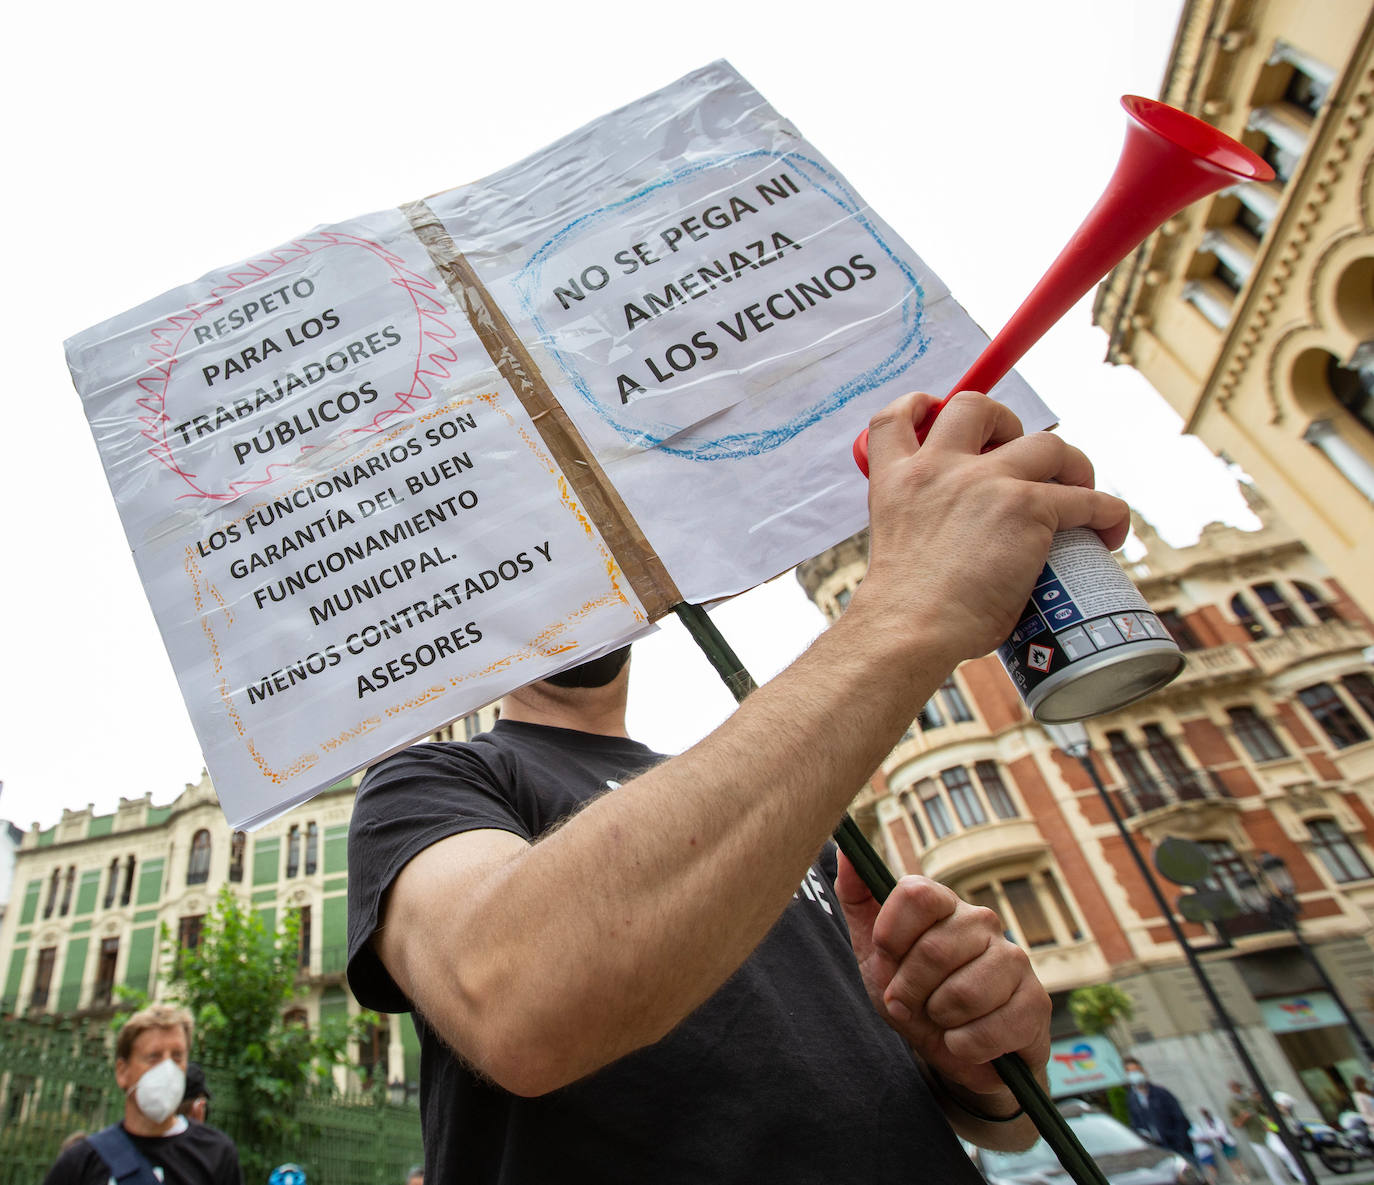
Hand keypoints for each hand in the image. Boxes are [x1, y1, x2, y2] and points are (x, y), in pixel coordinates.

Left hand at [836, 855, 1050, 1105]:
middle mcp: (981, 921)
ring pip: (963, 993)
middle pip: (934, 950)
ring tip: (942, 1020)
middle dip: (909, 990)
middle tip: (908, 1003)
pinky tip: (965, 1040)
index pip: (916, 894)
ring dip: (939, 1020)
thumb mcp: (872, 949)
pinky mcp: (1036, 1003)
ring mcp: (1014, 959)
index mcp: (942, 903)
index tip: (886, 959)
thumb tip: (845, 851)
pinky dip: (965, 1046)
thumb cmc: (912, 992)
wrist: (952, 1049)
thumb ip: (857, 897)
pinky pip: (990, 1029)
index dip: (892, 935)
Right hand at [857, 390, 1129, 664]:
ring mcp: (985, 482)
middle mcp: (939, 468)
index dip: (919, 405)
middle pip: (977, 406)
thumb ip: (925, 527)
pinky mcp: (1027, 507)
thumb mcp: (897, 548)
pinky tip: (1110, 533)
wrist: (911, 629)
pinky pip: (1087, 499)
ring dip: (1071, 463)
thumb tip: (963, 552)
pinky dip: (1108, 513)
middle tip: (1024, 456)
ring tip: (1080, 492)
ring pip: (1047, 443)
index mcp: (897, 480)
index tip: (935, 409)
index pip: (897, 419)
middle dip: (1008, 421)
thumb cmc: (906, 613)